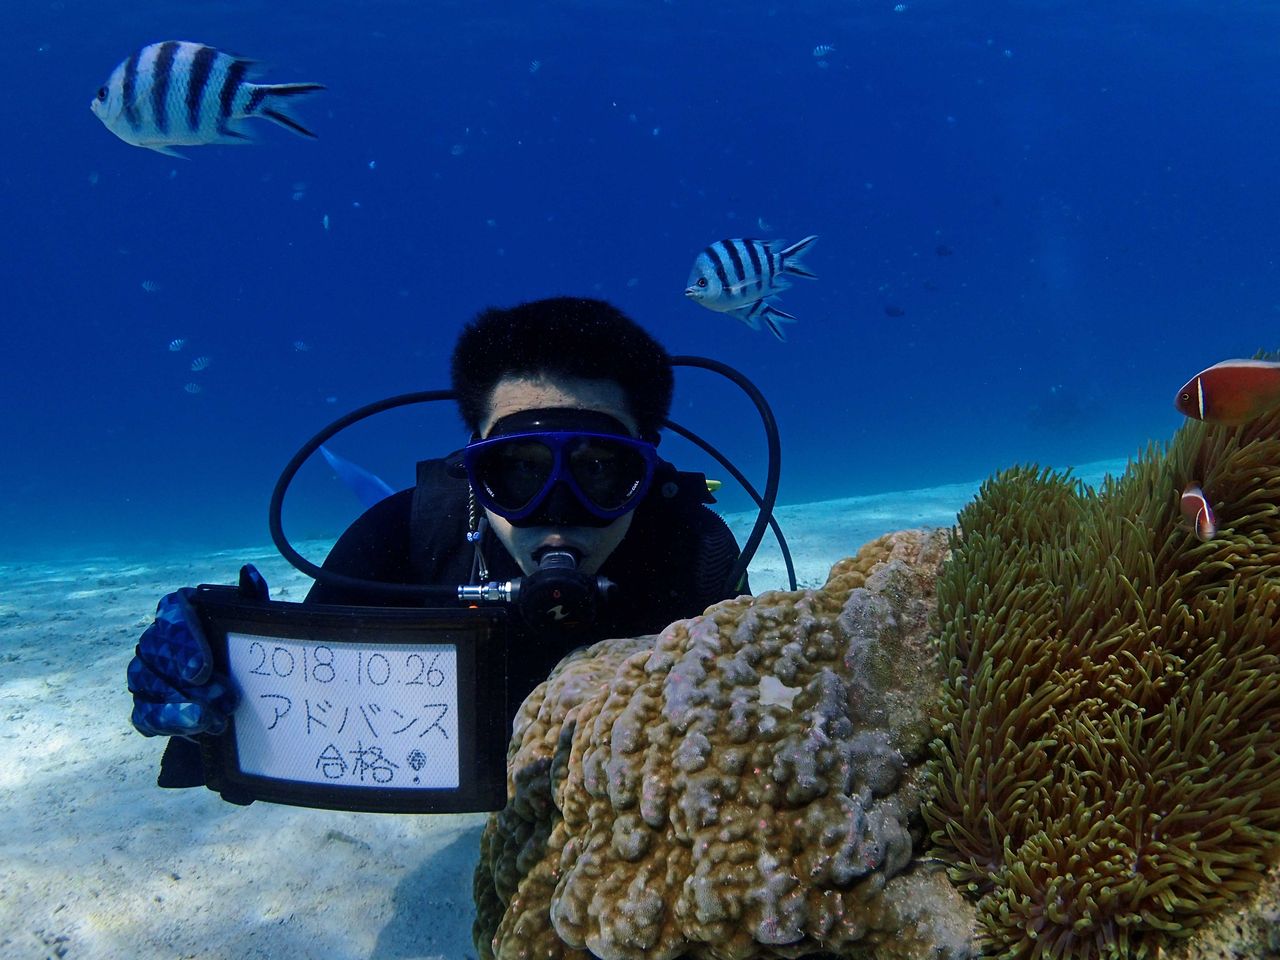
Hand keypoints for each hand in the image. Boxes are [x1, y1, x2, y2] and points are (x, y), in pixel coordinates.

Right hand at [127, 587, 239, 736]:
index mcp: (178, 609)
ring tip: (215, 721)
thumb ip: (250, 597)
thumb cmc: (237, 642)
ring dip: (181, 708)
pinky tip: (194, 730)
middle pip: (158, 657)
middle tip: (224, 700)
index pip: (171, 618)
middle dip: (189, 683)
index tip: (202, 671)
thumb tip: (249, 573)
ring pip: (148, 687)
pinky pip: (145, 715)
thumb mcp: (248, 620)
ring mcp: (143, 671)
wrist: (230, 682)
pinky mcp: (144, 703)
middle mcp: (154, 637)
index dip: (184, 645)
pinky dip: (169, 724)